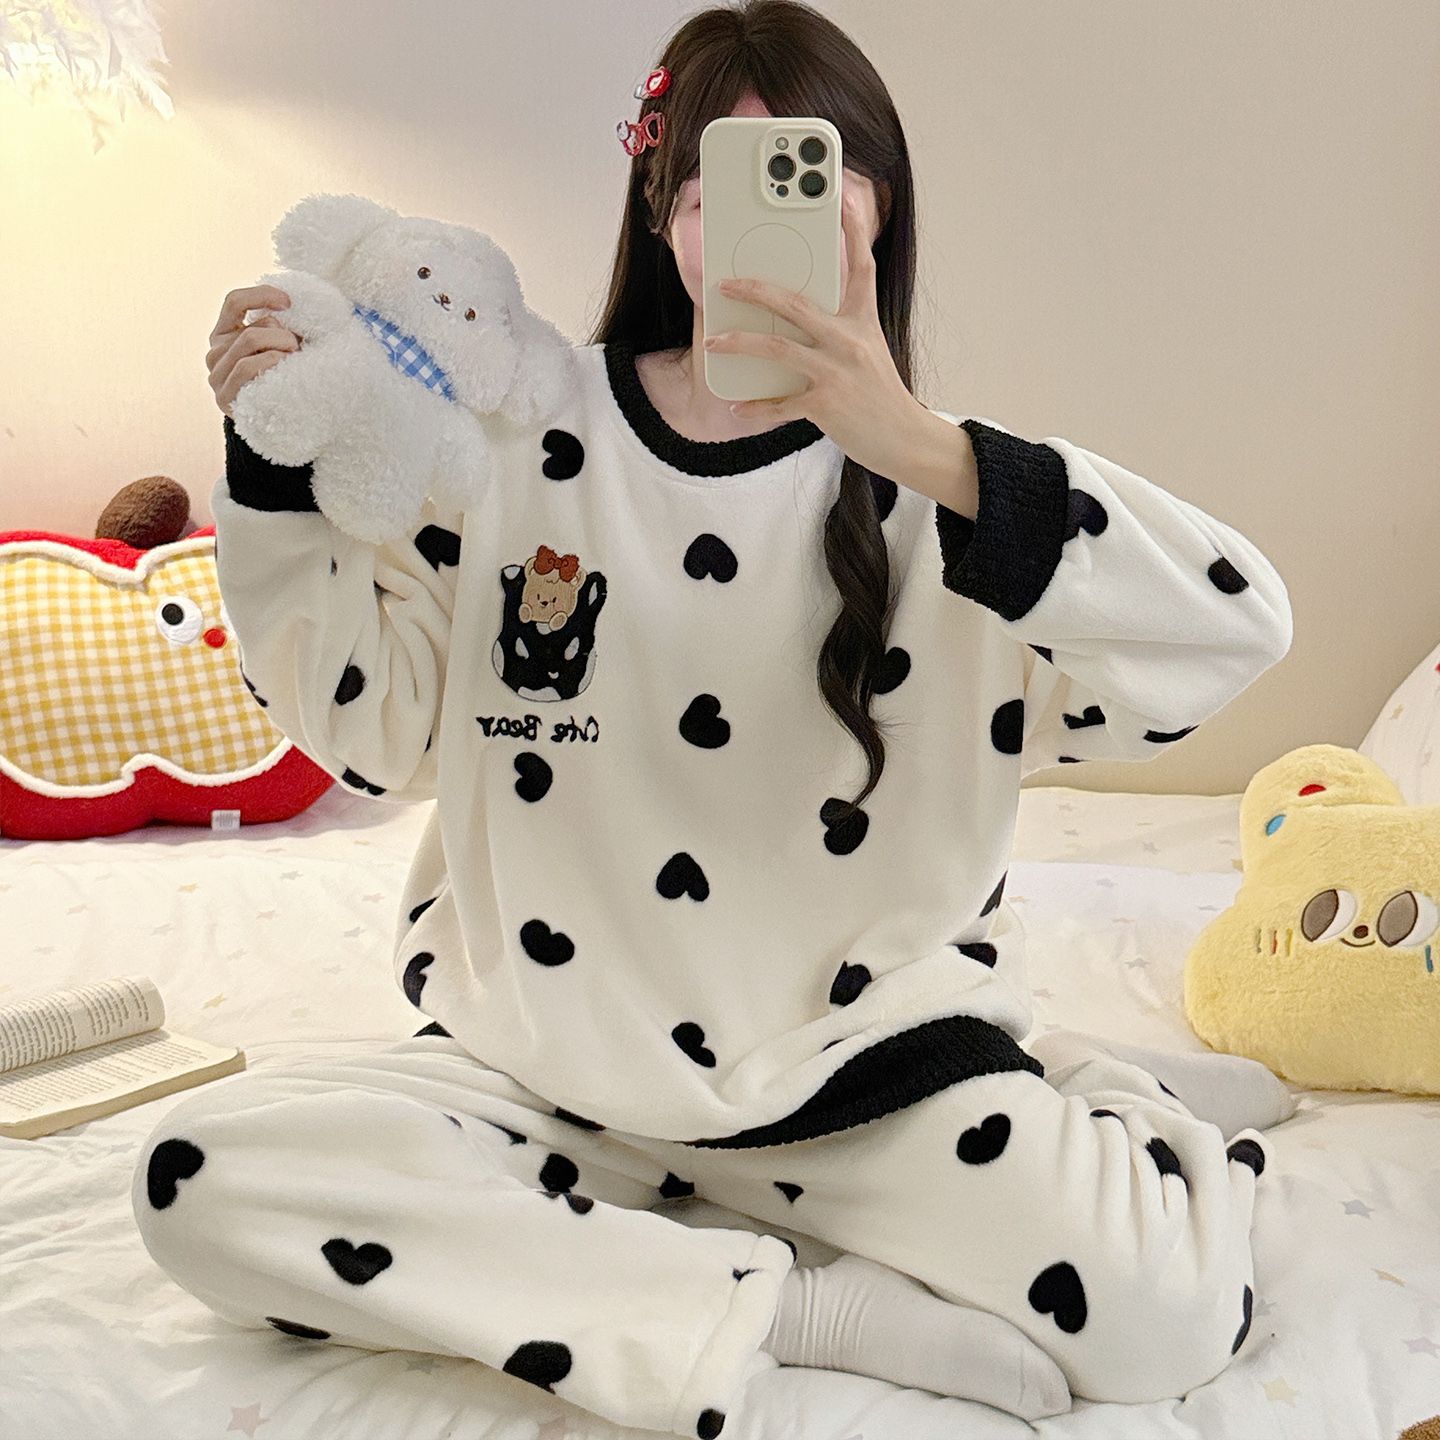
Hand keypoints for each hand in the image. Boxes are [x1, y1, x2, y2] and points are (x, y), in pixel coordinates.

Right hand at [207, 285, 300, 417]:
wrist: (277, 425)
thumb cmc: (280, 379)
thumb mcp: (276, 347)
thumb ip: (278, 326)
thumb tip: (294, 304)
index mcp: (224, 334)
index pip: (234, 302)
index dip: (262, 295)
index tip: (289, 302)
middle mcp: (214, 353)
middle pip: (250, 329)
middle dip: (282, 335)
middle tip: (298, 348)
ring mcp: (216, 376)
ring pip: (249, 341)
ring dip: (280, 348)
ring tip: (294, 360)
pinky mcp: (224, 397)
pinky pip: (246, 367)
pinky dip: (269, 362)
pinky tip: (284, 368)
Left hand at [702, 185, 930, 479]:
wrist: (904, 439)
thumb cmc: (881, 396)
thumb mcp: (868, 353)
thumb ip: (839, 333)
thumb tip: (793, 322)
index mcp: (863, 322)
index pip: (861, 267)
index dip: (853, 231)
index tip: (841, 199)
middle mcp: (850, 341)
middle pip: (795, 303)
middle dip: (755, 289)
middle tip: (725, 283)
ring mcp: (837, 372)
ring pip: (777, 347)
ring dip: (740, 343)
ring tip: (715, 342)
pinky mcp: (825, 405)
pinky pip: (780, 404)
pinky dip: (756, 408)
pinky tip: (738, 408)